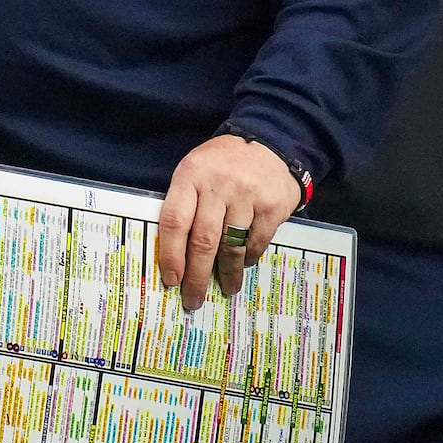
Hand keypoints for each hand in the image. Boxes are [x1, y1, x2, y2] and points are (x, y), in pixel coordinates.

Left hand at [157, 135, 301, 310]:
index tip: (171, 280)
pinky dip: (247, 258)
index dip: (170, 254)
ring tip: (224, 288)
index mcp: (190, 175)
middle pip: (202, 240)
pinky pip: (256, 242)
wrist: (271, 143)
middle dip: (196, 276)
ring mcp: (247, 195)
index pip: (174, 221)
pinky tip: (243, 265)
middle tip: (192, 299)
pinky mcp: (272, 206)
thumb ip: (185, 203)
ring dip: (226, 273)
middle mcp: (217, 185)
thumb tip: (174, 253)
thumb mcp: (196, 170)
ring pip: (230, 246)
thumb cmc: (224, 163)